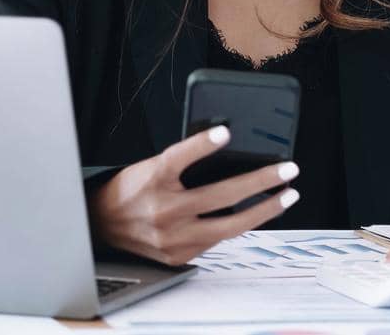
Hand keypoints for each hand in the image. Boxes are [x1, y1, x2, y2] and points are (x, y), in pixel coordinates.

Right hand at [89, 125, 300, 265]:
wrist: (100, 226)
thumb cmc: (130, 190)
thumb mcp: (148, 167)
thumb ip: (182, 164)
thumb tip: (226, 155)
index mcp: (151, 179)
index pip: (179, 158)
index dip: (202, 144)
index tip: (226, 132)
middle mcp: (162, 210)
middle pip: (221, 195)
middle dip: (261, 182)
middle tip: (288, 170)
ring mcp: (172, 238)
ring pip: (229, 226)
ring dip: (264, 210)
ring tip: (286, 196)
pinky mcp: (177, 257)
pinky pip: (216, 240)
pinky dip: (238, 225)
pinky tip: (256, 213)